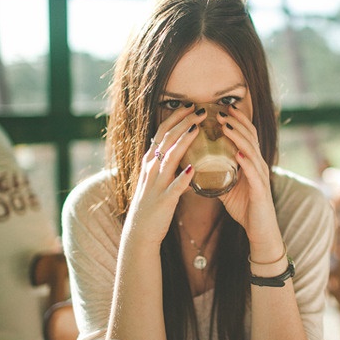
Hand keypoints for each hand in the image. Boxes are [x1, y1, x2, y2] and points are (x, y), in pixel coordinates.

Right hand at [120, 106, 201, 250]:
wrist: (139, 232)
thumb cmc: (152, 205)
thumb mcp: (156, 179)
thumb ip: (168, 165)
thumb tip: (183, 151)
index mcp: (150, 162)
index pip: (162, 132)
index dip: (176, 118)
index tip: (190, 106)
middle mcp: (151, 169)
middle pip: (167, 139)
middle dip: (183, 122)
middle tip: (199, 110)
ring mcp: (156, 184)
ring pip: (170, 157)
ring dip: (183, 141)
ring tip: (197, 129)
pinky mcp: (163, 201)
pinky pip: (174, 187)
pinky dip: (182, 178)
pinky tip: (193, 170)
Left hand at [218, 106, 279, 245]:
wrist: (259, 230)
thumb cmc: (245, 207)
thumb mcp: (227, 187)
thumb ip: (216, 175)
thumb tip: (195, 166)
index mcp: (251, 162)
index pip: (246, 135)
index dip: (237, 121)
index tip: (222, 108)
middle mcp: (258, 165)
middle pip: (250, 137)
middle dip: (236, 122)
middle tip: (221, 111)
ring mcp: (261, 177)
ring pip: (251, 151)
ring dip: (238, 137)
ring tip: (226, 126)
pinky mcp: (261, 190)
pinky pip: (254, 173)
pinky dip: (246, 162)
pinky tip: (238, 154)